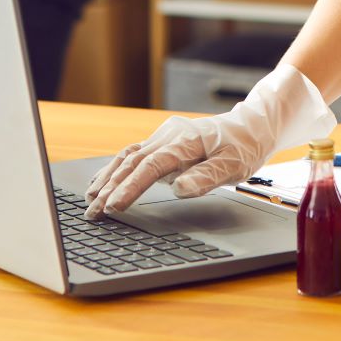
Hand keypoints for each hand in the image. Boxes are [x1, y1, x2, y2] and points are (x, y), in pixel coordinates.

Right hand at [84, 63, 332, 215]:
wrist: (251, 127)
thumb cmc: (244, 148)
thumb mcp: (233, 166)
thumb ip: (205, 177)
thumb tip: (179, 188)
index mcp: (185, 141)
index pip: (150, 166)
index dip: (130, 186)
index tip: (113, 206)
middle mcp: (169, 135)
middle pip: (132, 162)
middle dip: (109, 188)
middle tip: (92, 213)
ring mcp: (164, 136)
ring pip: (128, 156)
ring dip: (108, 178)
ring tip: (89, 199)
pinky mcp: (163, 140)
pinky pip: (133, 154)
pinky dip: (116, 168)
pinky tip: (103, 181)